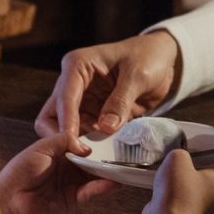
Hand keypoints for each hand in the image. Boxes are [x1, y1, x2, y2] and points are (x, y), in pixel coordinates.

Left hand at [0, 134, 120, 213]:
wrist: (9, 198)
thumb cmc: (19, 170)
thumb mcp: (42, 147)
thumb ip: (65, 141)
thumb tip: (88, 147)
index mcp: (62, 152)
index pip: (85, 146)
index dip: (98, 142)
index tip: (113, 136)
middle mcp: (70, 168)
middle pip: (95, 162)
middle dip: (109, 158)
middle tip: (126, 152)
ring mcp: (73, 184)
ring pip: (96, 177)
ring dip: (110, 173)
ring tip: (125, 167)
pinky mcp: (74, 200)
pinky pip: (91, 192)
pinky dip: (103, 187)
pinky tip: (113, 182)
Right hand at [35, 31, 180, 141]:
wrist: (161, 58)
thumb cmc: (148, 56)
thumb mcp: (138, 75)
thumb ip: (121, 101)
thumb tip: (105, 127)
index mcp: (77, 66)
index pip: (64, 97)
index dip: (67, 122)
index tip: (73, 144)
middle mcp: (73, 83)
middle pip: (51, 116)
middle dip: (61, 136)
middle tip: (79, 153)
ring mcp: (82, 100)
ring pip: (64, 128)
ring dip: (75, 143)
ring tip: (91, 157)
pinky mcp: (93, 114)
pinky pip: (85, 133)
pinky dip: (90, 144)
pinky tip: (101, 153)